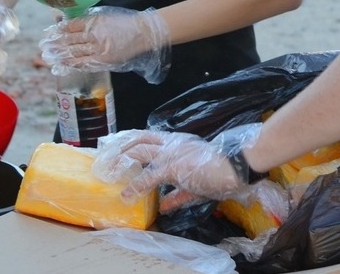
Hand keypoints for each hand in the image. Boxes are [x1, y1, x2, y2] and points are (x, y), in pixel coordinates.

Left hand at [39, 6, 170, 82]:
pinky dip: (72, 64)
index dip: (58, 30)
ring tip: (47, 56)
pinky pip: (85, 63)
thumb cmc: (124, 22)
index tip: (48, 32)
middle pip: (70, 40)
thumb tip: (66, 22)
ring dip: (59, 55)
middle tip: (43, 46)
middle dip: (55, 44)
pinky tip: (63, 64)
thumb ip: (87, 20)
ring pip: (75, 52)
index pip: (71, 25)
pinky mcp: (104, 60)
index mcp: (94, 21)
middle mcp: (95, 34)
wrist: (144, 32)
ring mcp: (99, 48)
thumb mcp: (104, 15)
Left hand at [96, 124, 262, 212]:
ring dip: (121, 161)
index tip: (114, 146)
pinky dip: (136, 185)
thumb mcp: (195, 182)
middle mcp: (171, 144)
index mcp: (176, 142)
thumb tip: (164, 205)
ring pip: (139, 152)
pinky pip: (150, 176)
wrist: (235, 165)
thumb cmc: (219, 170)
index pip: (146, 135)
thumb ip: (177, 193)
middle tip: (104, 156)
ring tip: (108, 171)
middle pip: (138, 139)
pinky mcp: (173, 167)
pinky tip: (127, 194)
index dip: (128, 141)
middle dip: (119, 147)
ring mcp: (171, 154)